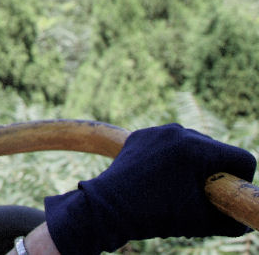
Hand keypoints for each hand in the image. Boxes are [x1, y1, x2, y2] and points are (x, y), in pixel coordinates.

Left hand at [43, 123, 255, 253]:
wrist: (110, 207)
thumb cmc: (158, 215)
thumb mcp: (204, 222)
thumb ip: (234, 220)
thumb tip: (244, 219)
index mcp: (198, 149)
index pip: (242, 158)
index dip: (242, 180)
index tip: (227, 196)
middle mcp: (180, 132)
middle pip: (218, 151)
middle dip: (216, 172)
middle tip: (199, 195)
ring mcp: (159, 130)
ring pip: (194, 146)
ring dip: (195, 165)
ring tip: (178, 187)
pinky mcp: (144, 134)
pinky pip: (170, 145)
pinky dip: (173, 160)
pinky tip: (161, 177)